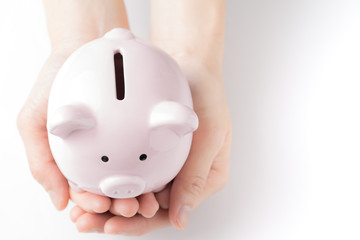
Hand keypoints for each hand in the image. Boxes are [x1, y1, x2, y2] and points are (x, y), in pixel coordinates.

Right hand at [17, 46, 161, 225]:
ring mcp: (118, 145)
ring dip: (140, 192)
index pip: (82, 192)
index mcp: (73, 161)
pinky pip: (147, 151)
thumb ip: (41, 161)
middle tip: (131, 206)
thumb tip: (58, 201)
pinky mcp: (137, 131)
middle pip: (110, 189)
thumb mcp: (34, 121)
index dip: (91, 204)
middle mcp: (97, 155)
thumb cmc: (53, 84)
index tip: (102, 204)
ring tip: (148, 198)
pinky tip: (159, 173)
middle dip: (120, 203)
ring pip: (131, 176)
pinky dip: (152, 165)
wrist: (82, 48)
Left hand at [70, 58, 231, 234]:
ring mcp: (162, 165)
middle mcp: (179, 177)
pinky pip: (125, 170)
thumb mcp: (210, 138)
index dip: (139, 223)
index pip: (168, 213)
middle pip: (145, 208)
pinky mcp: (147, 150)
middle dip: (114, 218)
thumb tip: (181, 220)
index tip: (112, 225)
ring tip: (79, 211)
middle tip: (86, 222)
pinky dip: (107, 180)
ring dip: (106, 204)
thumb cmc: (208, 98)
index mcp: (198, 180)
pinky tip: (87, 185)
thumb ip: (195, 178)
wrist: (190, 64)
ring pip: (132, 193)